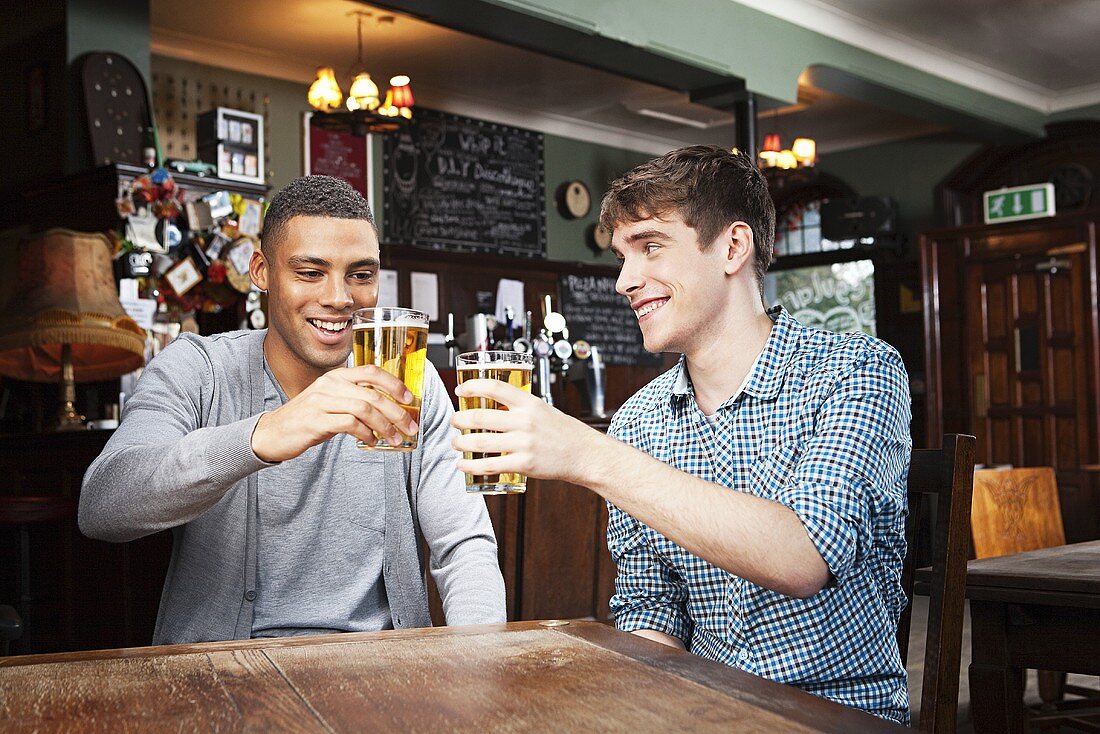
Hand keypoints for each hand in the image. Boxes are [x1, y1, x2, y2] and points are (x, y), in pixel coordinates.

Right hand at [251, 365, 418, 461]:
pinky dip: (366, 434)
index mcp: (335, 376)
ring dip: (385, 426)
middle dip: (397, 412)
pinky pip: (349, 424)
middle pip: (373, 394)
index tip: (410, 398)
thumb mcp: (331, 401)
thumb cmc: (307, 418)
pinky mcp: (316, 421)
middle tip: (410, 426)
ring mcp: (321, 402)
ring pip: (365, 409)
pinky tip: (372, 442)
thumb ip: (354, 399)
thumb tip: (388, 408)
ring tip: (395, 438)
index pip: (371, 371)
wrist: (272, 433)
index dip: (394, 383)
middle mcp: (329, 385)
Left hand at [451, 378, 606, 484]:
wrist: (583, 453)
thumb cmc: (561, 431)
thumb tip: (490, 406)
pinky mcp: (524, 464)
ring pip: (480, 442)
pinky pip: (490, 465)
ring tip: (456, 443)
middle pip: (480, 417)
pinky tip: (463, 465)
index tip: (460, 390)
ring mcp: (524, 443)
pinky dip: (471, 466)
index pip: (495, 387)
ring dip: (461, 443)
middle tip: (454, 421)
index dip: (472, 386)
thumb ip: (517, 407)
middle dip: (459, 419)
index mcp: (529, 403)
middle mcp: (525, 421)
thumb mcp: (541, 409)